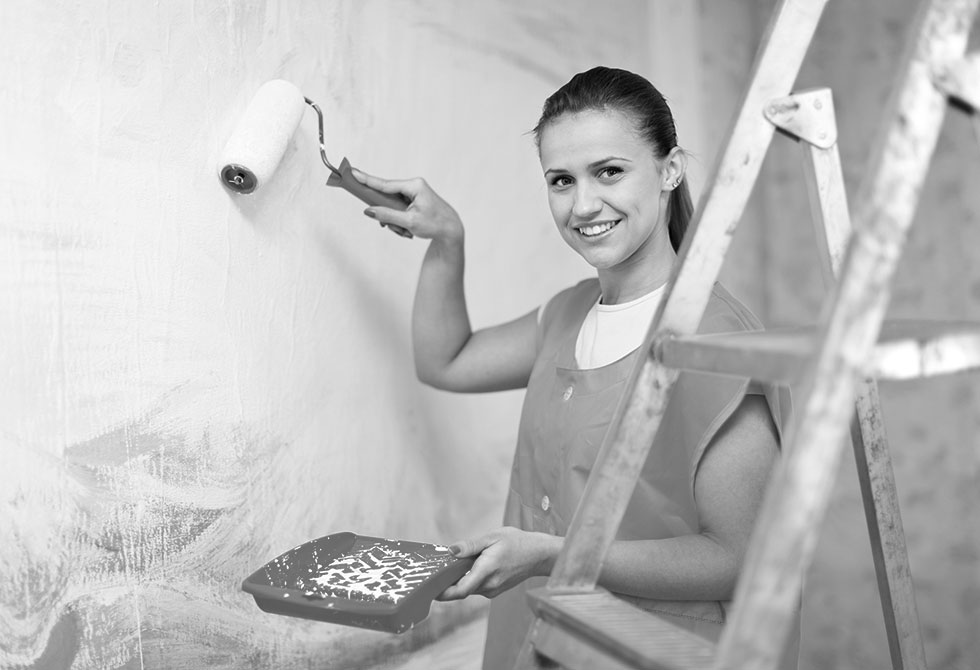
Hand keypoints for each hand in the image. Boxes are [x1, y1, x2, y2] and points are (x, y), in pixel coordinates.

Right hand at [352, 169, 463, 241]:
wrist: (451, 231)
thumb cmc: (435, 225)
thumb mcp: (410, 222)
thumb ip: (387, 215)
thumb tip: (369, 211)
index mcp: (414, 186)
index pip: (385, 184)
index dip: (367, 180)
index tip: (353, 173)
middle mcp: (413, 186)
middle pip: (386, 197)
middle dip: (387, 215)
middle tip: (394, 225)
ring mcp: (413, 193)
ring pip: (391, 206)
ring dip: (394, 222)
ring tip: (406, 232)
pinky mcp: (413, 201)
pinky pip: (397, 210)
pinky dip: (399, 222)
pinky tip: (407, 231)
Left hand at [437, 527, 560, 600]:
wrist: (539, 555)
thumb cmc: (517, 542)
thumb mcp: (493, 537)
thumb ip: (471, 545)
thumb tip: (451, 551)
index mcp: (487, 571)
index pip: (460, 590)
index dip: (442, 592)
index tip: (430, 588)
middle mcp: (489, 585)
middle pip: (461, 589)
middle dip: (447, 581)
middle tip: (435, 569)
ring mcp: (493, 590)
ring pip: (468, 588)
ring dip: (459, 578)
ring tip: (453, 563)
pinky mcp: (495, 590)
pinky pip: (476, 587)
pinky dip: (469, 578)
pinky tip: (469, 565)